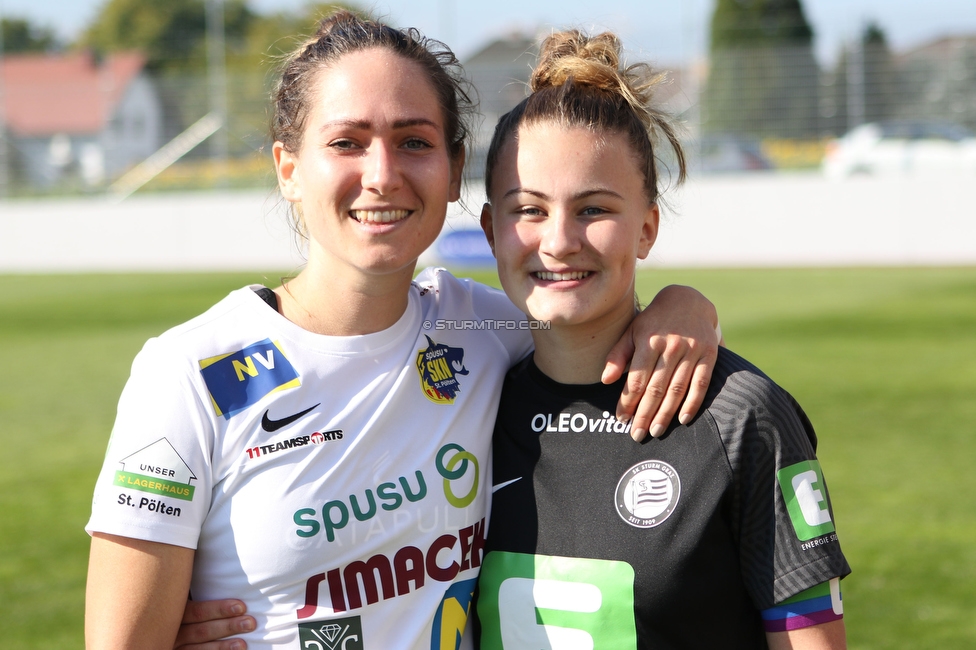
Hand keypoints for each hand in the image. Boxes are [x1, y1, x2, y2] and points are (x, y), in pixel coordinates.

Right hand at [175, 599, 255, 649]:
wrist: (167, 631)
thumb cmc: (183, 609)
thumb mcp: (183, 598)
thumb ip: (196, 591)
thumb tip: (223, 567)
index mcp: (175, 611)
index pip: (198, 611)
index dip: (219, 609)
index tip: (241, 607)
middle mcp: (172, 631)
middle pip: (202, 631)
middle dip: (228, 627)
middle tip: (250, 623)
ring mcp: (174, 645)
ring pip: (199, 649)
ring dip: (223, 647)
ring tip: (242, 644)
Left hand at [603, 285, 719, 440]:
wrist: (688, 300)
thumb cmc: (654, 321)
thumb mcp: (632, 331)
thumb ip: (618, 355)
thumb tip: (605, 380)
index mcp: (648, 340)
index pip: (636, 379)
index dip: (628, 401)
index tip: (621, 419)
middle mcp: (671, 345)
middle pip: (656, 387)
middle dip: (645, 414)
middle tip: (637, 434)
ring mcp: (692, 349)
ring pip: (677, 389)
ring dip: (666, 413)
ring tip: (656, 431)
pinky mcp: (709, 353)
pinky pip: (701, 383)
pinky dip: (693, 403)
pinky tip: (683, 419)